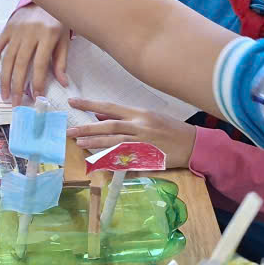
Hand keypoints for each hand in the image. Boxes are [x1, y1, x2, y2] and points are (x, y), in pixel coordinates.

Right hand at [0, 4, 69, 104]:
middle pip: (21, 63)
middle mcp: (30, 33)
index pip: (40, 63)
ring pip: (7, 58)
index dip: (37, 82)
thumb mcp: (64, 40)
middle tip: (16, 103)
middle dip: (17, 85)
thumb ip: (61, 61)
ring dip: (4, 79)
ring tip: (5, 95)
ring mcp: (16, 30)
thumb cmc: (57, 22)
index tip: (36, 97)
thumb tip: (63, 83)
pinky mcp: (7, 29)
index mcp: (48, 35)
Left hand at [67, 98, 195, 167]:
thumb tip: (100, 116)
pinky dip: (112, 160)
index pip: (110, 107)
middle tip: (70, 130)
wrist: (194, 144)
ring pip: (115, 142)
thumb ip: (124, 118)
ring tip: (78, 143)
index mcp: (140, 113)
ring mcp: (144, 143)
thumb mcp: (148, 117)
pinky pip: (126, 160)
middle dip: (87, 128)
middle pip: (109, 126)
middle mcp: (141, 126)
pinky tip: (98, 162)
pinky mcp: (147, 158)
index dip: (90, 104)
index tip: (73, 102)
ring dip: (95, 143)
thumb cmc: (170, 129)